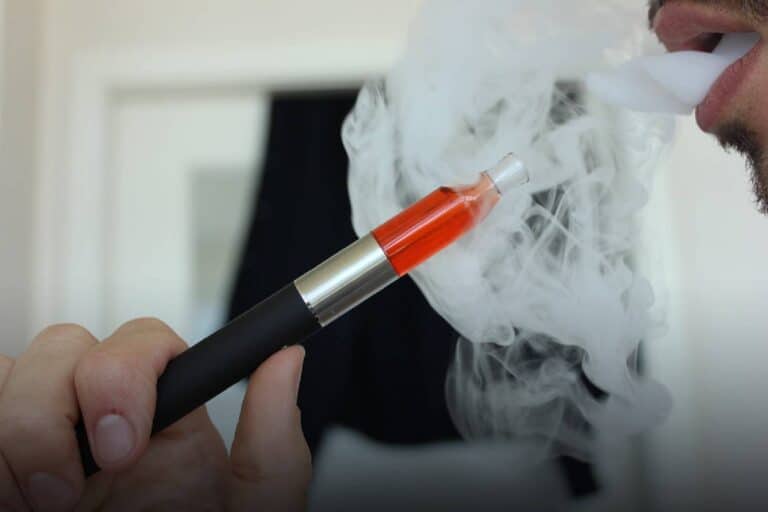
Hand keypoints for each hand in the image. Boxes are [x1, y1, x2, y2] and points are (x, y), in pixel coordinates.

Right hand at [0, 319, 311, 510]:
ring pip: (11, 377)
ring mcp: (45, 447)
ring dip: (16, 434)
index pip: (141, 344)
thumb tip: (286, 359)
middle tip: (73, 486)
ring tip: (42, 504)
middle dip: (57, 405)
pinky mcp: (5, 473)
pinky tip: (14, 502)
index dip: (127, 367)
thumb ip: (271, 442)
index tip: (125, 442)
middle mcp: (101, 426)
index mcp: (166, 426)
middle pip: (65, 347)